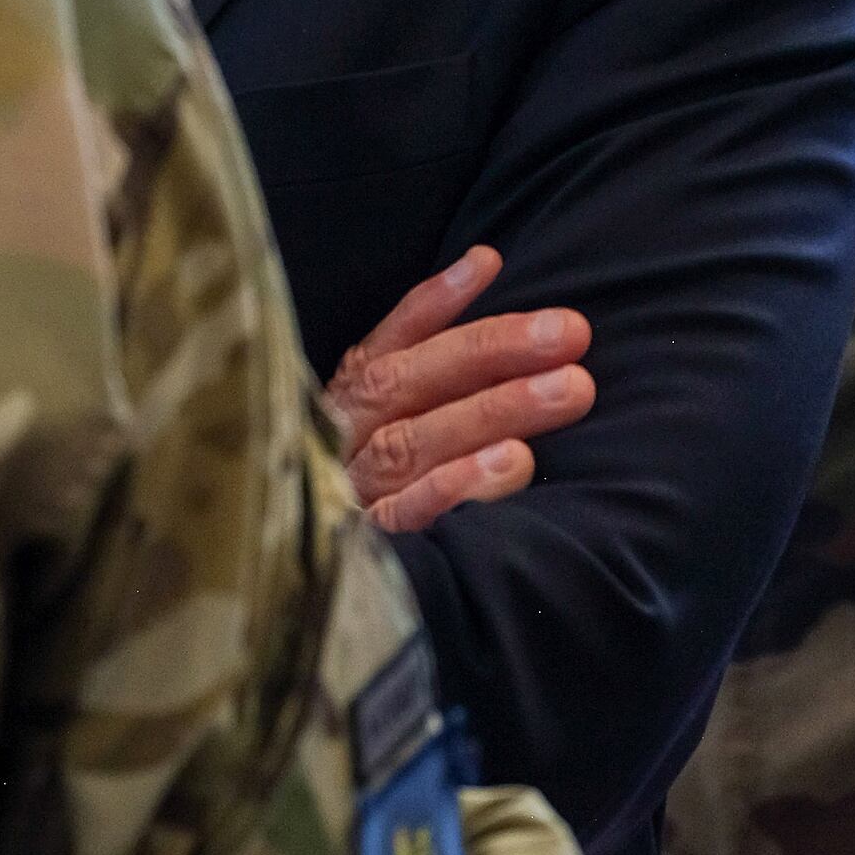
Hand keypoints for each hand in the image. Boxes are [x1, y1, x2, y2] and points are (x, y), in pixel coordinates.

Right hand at [327, 246, 596, 534]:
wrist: (282, 590)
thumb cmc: (354, 494)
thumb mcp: (372, 421)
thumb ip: (418, 358)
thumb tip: (487, 265)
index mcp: (338, 406)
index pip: (388, 344)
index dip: (435, 302)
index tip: (492, 264)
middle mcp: (337, 442)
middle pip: (412, 387)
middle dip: (494, 354)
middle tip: (572, 336)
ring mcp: (346, 496)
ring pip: (418, 444)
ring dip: (494, 411)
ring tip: (568, 391)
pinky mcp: (364, 551)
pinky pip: (410, 516)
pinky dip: (457, 486)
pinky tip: (511, 466)